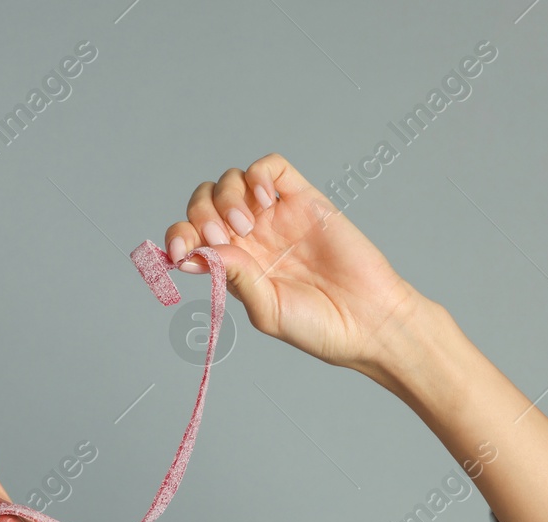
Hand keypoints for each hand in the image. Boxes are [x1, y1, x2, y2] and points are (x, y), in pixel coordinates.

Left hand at [163, 153, 431, 372]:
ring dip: (226, 198)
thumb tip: (196, 254)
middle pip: (204, 202)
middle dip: (201, 214)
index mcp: (233, 265)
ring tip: (249, 228)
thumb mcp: (266, 310)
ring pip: (232, 181)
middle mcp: (250, 237)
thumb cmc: (319, 326)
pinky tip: (266, 200)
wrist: (369, 319)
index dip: (179, 236)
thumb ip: (234, 278)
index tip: (180, 250)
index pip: (191, 236)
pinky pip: (271, 168)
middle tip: (223, 238)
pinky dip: (258, 175)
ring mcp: (276, 216)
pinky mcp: (304, 199)